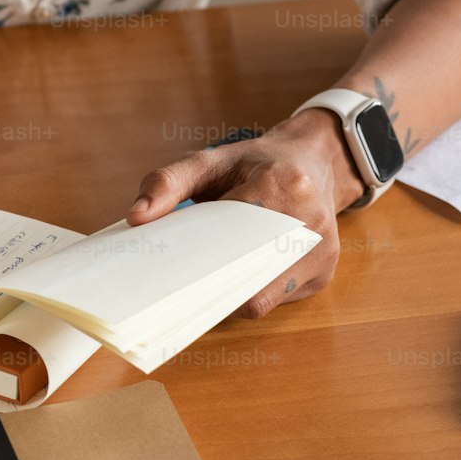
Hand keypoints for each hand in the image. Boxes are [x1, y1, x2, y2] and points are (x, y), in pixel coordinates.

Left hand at [126, 109, 364, 317]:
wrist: (312, 161)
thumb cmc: (255, 163)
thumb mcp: (210, 160)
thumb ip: (168, 182)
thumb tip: (136, 217)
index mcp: (282, 184)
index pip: (232, 240)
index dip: (198, 264)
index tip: (167, 274)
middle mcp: (310, 222)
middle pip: (249, 279)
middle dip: (209, 287)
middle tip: (175, 286)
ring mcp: (322, 252)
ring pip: (263, 298)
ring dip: (229, 295)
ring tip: (202, 282)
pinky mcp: (324, 273)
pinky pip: (278, 300)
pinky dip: (251, 293)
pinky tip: (235, 278)